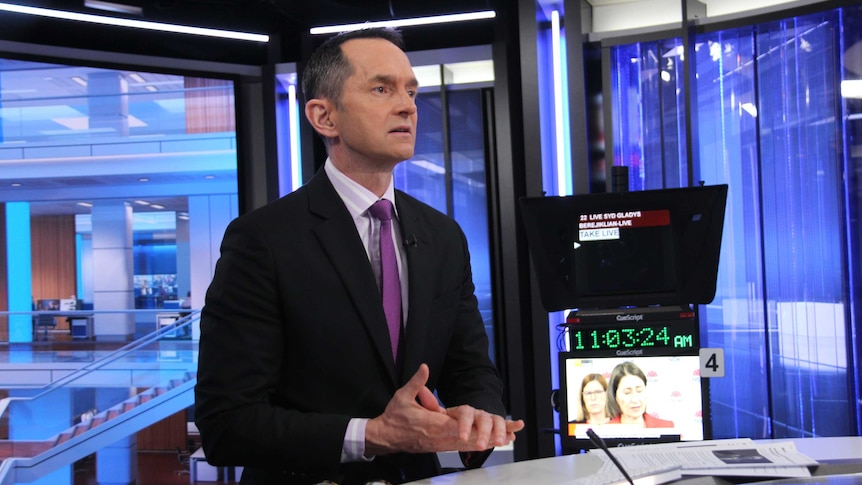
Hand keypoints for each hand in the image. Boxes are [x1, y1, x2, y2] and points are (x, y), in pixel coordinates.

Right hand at [364, 363, 524, 455]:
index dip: (478, 426)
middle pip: (471, 438)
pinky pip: (462, 448)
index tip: (494, 425)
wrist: (386, 437)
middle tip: (513, 434)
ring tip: (509, 439)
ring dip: (489, 442)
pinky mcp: (440, 447)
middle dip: (492, 436)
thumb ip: (416, 383)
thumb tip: (425, 367)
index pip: (459, 425)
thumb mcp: (402, 396)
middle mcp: (440, 437)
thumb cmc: (395, 416)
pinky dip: (477, 445)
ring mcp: (441, 444)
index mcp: (433, 424)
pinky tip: (488, 445)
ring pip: (469, 445)